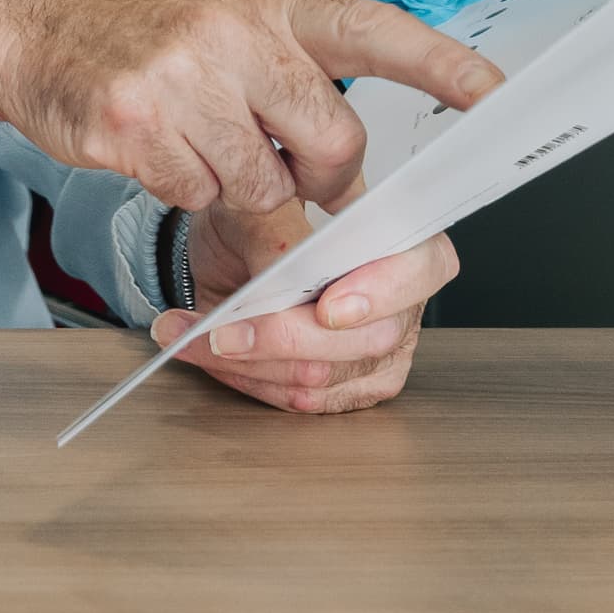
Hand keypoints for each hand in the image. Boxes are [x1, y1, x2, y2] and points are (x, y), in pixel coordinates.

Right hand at [0, 0, 501, 214]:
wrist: (32, 33)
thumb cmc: (142, 46)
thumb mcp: (228, 40)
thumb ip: (294, 89)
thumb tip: (357, 182)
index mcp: (271, 9)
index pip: (373, 30)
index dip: (439, 64)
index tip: (496, 96)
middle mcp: (232, 36)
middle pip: (329, 139)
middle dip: (318, 178)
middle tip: (286, 176)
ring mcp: (180, 79)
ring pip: (260, 186)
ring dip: (236, 190)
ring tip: (197, 150)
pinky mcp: (134, 125)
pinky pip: (196, 197)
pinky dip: (183, 192)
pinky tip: (155, 155)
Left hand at [154, 202, 459, 415]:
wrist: (231, 251)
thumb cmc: (258, 224)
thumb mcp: (259, 212)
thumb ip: (281, 244)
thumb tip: (281, 282)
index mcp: (399, 243)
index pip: (421, 269)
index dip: (381, 292)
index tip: (327, 308)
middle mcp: (402, 302)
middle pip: (366, 339)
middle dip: (283, 340)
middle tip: (222, 331)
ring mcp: (381, 351)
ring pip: (325, 377)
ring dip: (249, 363)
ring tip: (192, 337)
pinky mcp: (350, 387)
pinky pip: (304, 400)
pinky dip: (248, 380)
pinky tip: (211, 358)